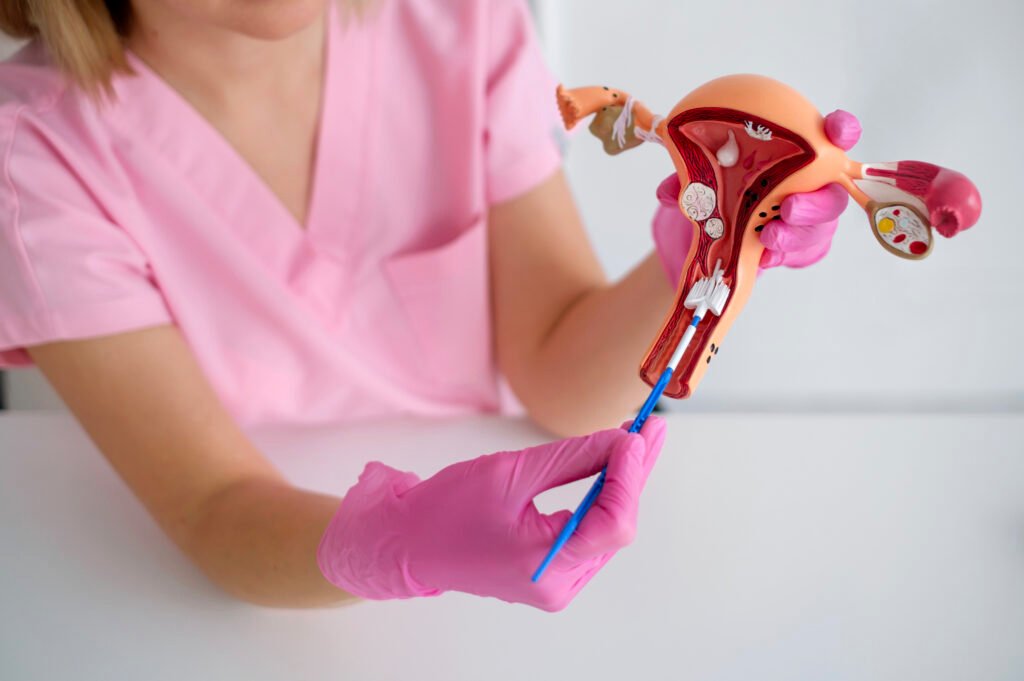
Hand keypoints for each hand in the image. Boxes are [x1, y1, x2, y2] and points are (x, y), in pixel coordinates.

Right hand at [317, 417, 666, 610]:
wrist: (409, 542)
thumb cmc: (447, 509)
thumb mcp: (510, 472)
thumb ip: (571, 459)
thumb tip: (623, 441)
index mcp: (543, 564)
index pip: (613, 524)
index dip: (631, 477)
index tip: (636, 435)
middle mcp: (557, 584)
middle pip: (617, 526)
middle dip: (634, 474)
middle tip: (653, 427)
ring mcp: (555, 583)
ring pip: (608, 530)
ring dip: (622, 484)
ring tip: (639, 440)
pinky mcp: (551, 573)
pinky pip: (590, 534)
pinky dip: (602, 499)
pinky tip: (613, 468)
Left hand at [651, 110, 861, 278]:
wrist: (720, 228)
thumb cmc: (728, 186)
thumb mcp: (707, 175)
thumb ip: (691, 177)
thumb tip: (668, 190)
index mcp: (801, 153)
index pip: (834, 136)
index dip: (842, 131)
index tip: (836, 133)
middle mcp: (814, 185)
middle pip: (833, 194)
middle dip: (815, 203)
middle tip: (788, 207)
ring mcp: (811, 221)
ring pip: (819, 230)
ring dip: (794, 235)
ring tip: (768, 238)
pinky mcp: (801, 249)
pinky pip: (801, 256)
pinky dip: (782, 256)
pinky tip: (764, 257)